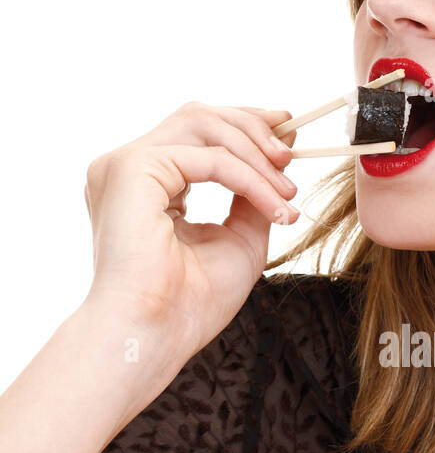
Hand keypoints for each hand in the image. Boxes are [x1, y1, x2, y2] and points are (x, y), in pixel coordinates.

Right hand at [83, 100, 300, 355]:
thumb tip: (278, 158)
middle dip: (253, 127)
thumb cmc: (190, 304)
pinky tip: (275, 205)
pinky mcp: (132, 170)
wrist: (157, 335)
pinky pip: (208, 158)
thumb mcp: (238, 239)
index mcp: (145, 184)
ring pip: (203, 126)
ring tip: (287, 188)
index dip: (244, 126)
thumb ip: (253, 198)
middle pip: (198, 117)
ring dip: (256, 153)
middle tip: (292, 154)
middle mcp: (129, 168)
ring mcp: (124, 165)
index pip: (196, 134)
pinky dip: (249, 179)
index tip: (288, 135)